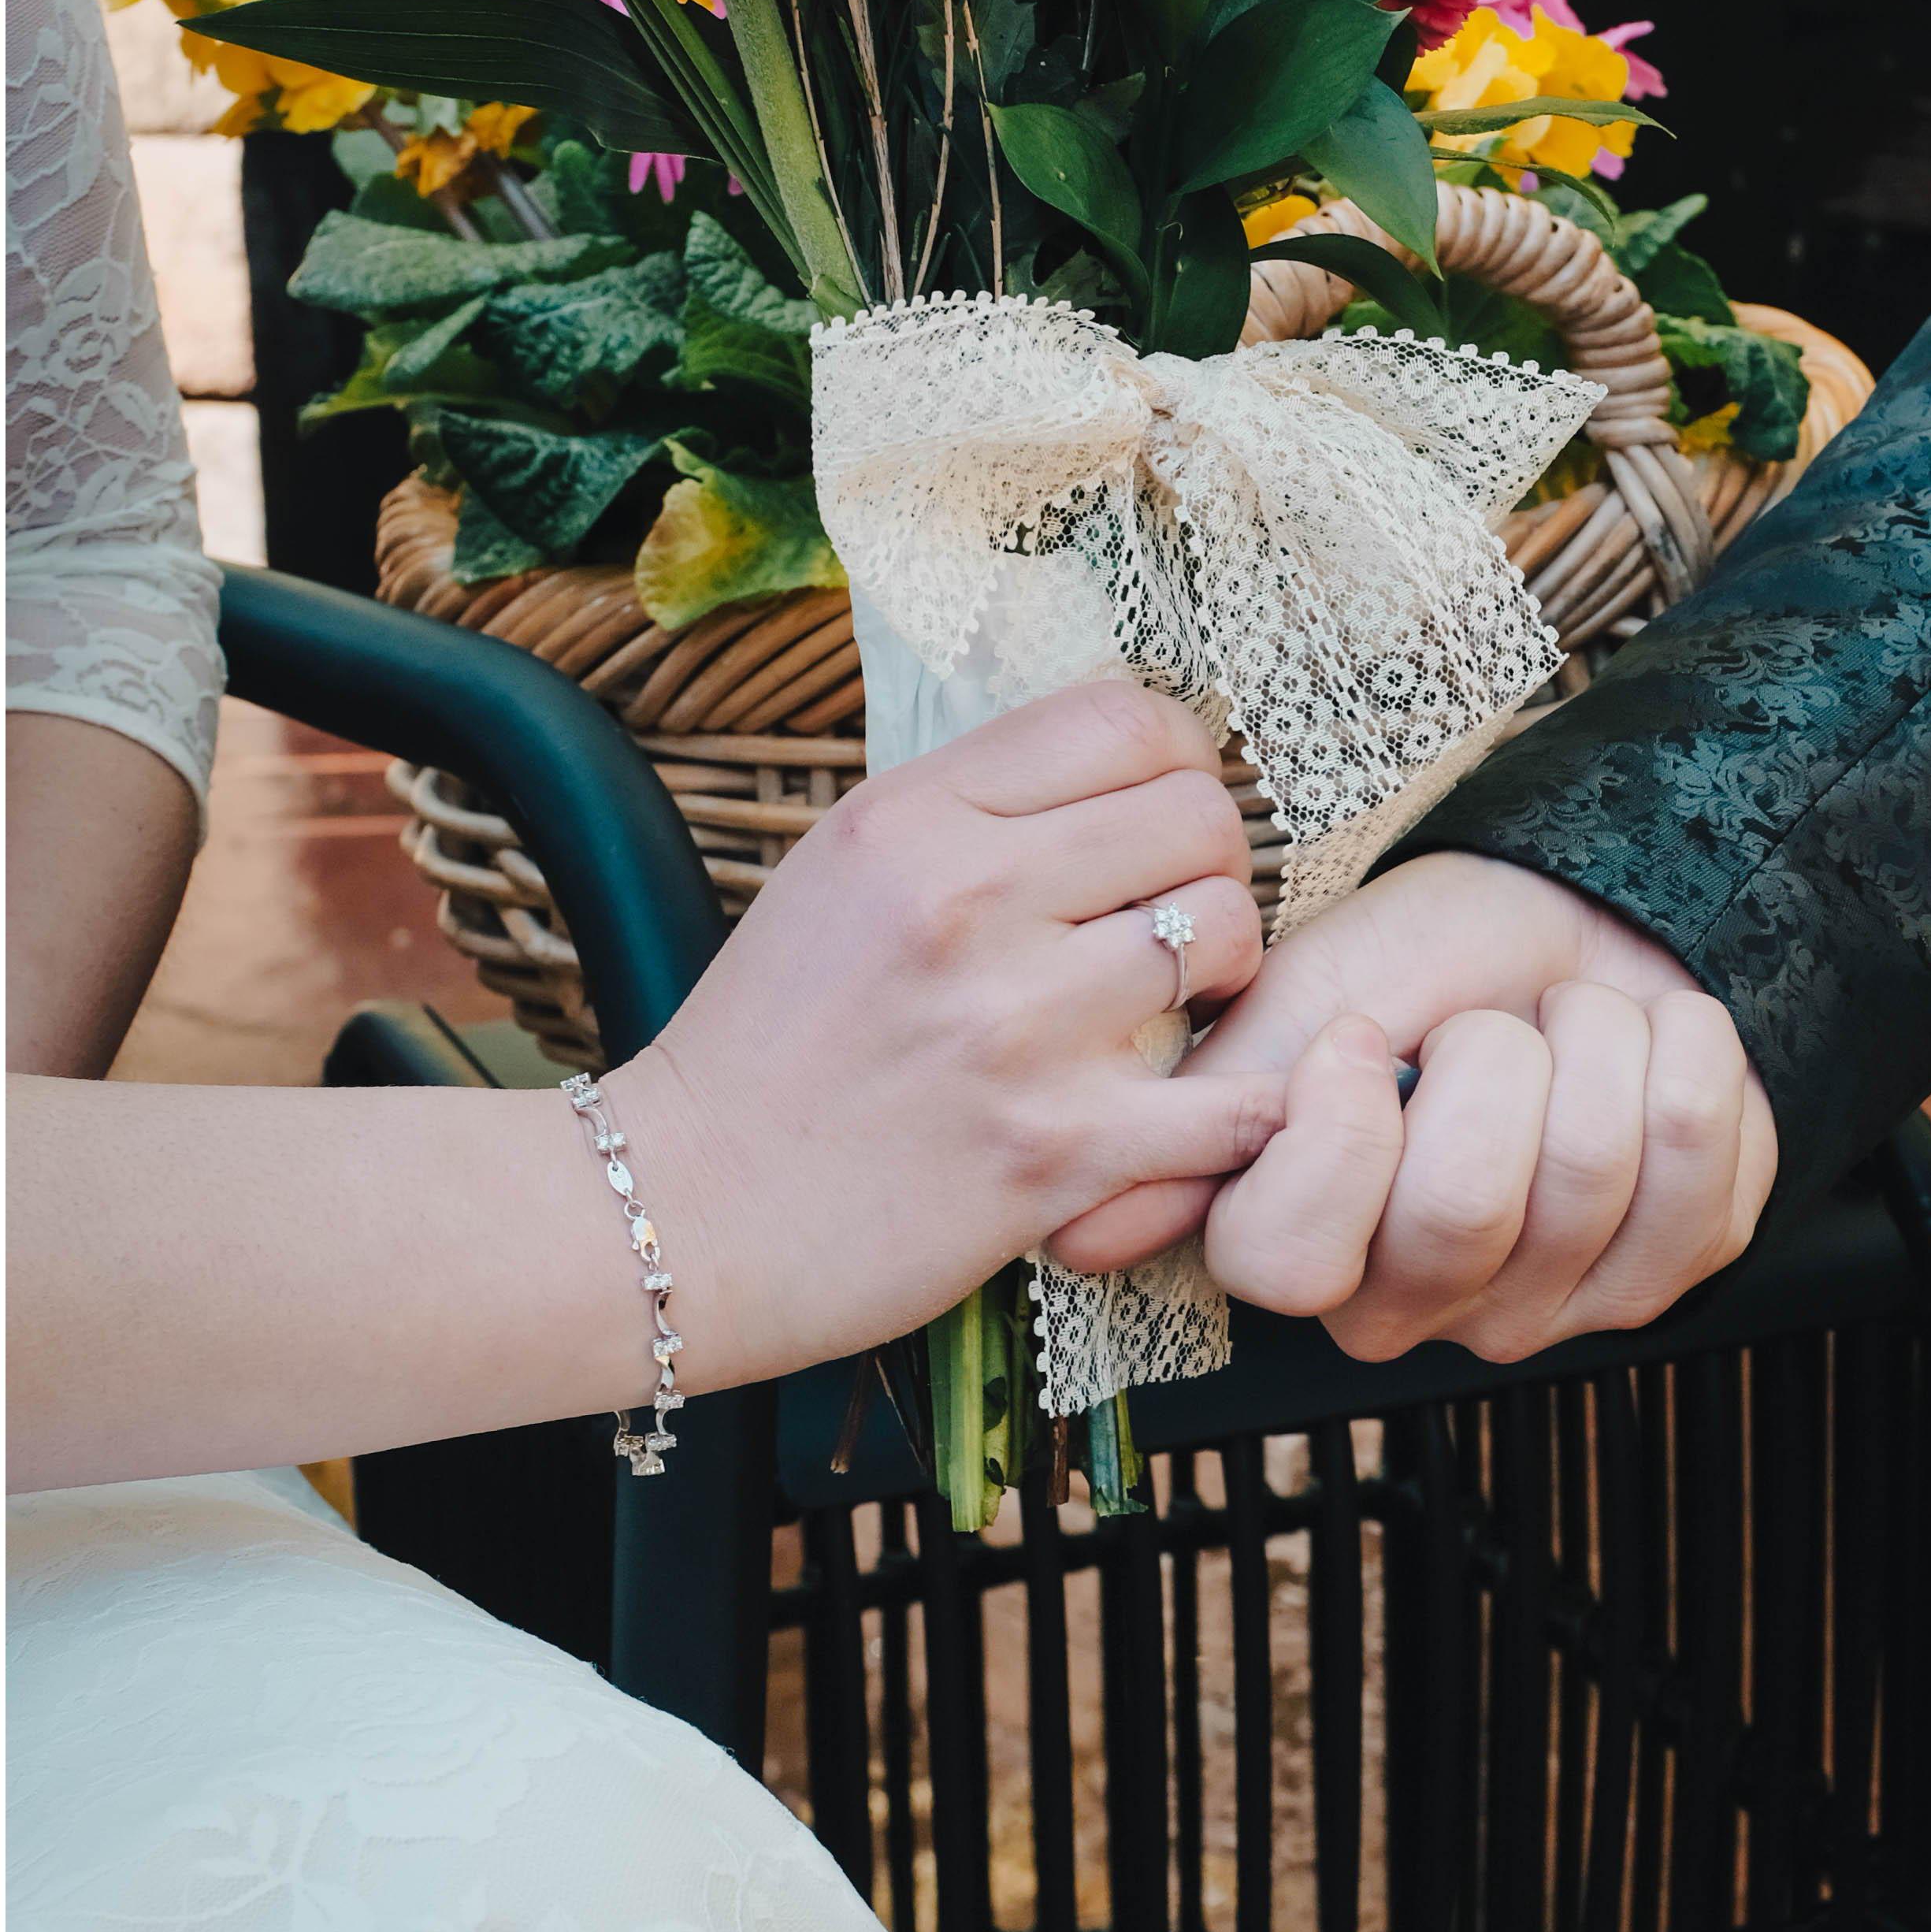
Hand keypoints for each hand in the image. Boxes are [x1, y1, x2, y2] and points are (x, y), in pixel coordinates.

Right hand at [605, 682, 1292, 1381]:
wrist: (685, 1211)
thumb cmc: (770, 1044)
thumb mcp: (840, 870)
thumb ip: (970, 808)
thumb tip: (1117, 762)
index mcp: (914, 820)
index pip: (1123, 720)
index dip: (1176, 762)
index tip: (1158, 819)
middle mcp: (968, 901)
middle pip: (1200, 817)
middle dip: (1210, 865)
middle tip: (1171, 922)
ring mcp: (1019, 1028)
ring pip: (1229, 936)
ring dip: (1220, 979)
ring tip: (1167, 1014)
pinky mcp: (1058, 1150)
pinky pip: (1235, 1101)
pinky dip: (1246, 1108)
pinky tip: (1206, 1112)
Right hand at [1045, 850, 1776, 1365]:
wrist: (1568, 915)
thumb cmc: (1427, 961)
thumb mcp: (1306, 999)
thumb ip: (1215, 1108)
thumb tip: (1079, 1239)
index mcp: (1301, 1247)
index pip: (1291, 1262)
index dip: (1337, 1132)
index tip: (1363, 1034)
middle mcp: (1415, 1308)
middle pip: (1460, 1210)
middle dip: (1490, 1055)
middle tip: (1488, 1024)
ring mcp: (1548, 1308)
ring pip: (1588, 1176)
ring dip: (1592, 1043)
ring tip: (1563, 1027)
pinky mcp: (1672, 1270)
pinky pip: (1702, 1173)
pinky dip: (1685, 1059)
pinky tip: (1645, 1050)